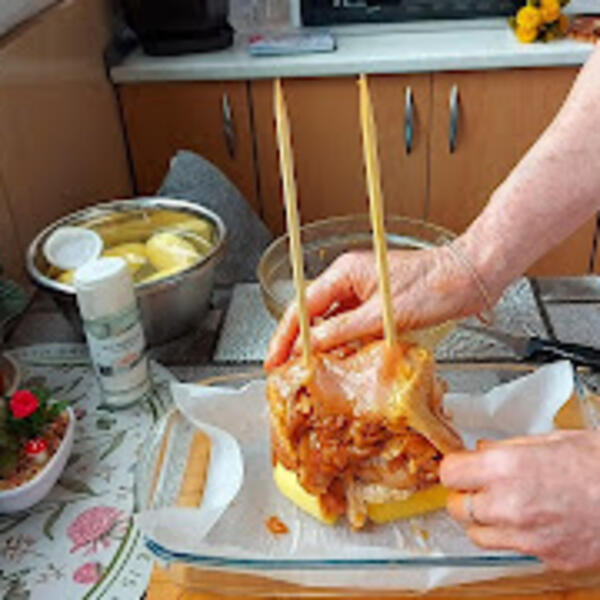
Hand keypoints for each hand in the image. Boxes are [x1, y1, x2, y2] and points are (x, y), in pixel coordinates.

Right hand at [265, 246, 487, 369]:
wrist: (470, 277)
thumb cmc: (434, 286)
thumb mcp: (384, 314)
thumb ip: (344, 330)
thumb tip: (312, 345)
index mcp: (345, 274)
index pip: (302, 306)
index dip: (285, 336)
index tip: (274, 359)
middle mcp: (349, 280)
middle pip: (311, 313)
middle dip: (295, 341)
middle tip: (282, 369)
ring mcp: (364, 291)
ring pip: (329, 320)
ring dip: (317, 344)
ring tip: (304, 369)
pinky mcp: (378, 304)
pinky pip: (350, 324)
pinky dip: (340, 343)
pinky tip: (336, 360)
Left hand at [441, 431, 599, 571]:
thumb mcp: (550, 439)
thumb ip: (508, 449)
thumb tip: (482, 451)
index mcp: (506, 468)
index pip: (449, 473)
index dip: (454, 467)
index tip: (460, 465)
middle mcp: (510, 505)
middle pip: (456, 507)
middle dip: (463, 494)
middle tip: (476, 484)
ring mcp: (528, 537)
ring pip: (476, 535)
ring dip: (480, 519)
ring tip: (499, 504)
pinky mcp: (547, 557)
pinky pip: (511, 549)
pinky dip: (510, 537)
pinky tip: (528, 520)